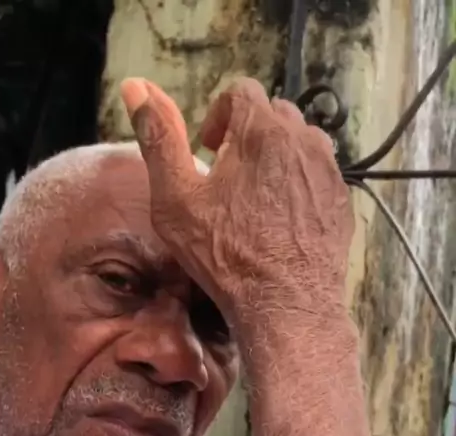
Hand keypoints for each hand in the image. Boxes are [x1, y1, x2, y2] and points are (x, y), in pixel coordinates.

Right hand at [121, 77, 353, 327]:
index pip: (241, 91)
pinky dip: (299, 185)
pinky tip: (281, 220)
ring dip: (276, 157)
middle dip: (247, 135)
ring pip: (301, 142)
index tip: (208, 149)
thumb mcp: (176, 200)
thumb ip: (158, 139)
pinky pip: (319, 176)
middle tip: (228, 177)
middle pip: (273, 114)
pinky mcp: (341, 202)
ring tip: (255, 197)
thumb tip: (136, 88)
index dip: (218, 115)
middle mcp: (303, 141)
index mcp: (261, 131)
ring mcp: (328, 172)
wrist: (285, 305)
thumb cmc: (226, 256)